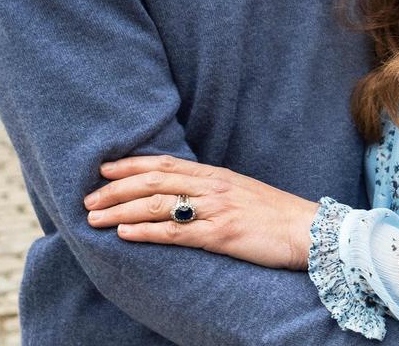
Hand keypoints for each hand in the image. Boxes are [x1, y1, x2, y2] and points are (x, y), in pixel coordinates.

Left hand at [84, 155, 317, 269]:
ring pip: (157, 205)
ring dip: (121, 210)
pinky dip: (146, 233)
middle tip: (88, 197)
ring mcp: (215, 209)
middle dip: (116, 188)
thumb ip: (212, 190)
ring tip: (94, 218)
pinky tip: (125, 234)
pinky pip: (176, 233)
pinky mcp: (221, 235)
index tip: (103, 167)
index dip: (131, 164)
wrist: (310, 231)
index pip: (164, 163)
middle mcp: (212, 186)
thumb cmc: (275, 215)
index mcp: (215, 174)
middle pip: (153, 181)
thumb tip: (182, 193)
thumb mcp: (241, 193)